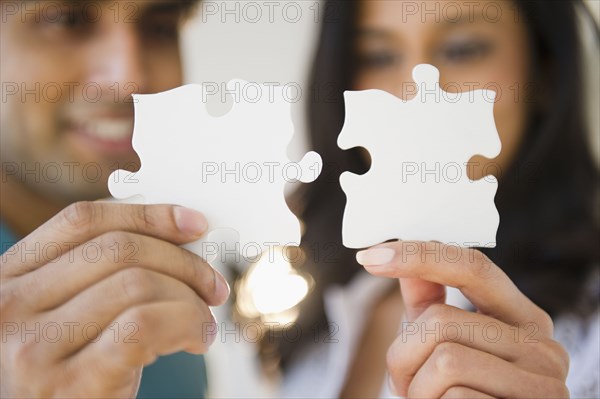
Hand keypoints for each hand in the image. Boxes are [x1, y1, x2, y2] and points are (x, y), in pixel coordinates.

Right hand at [1, 202, 228, 397]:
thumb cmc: (67, 376)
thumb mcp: (65, 316)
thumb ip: (99, 276)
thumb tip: (179, 238)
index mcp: (10, 277)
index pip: (82, 221)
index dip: (146, 214)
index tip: (193, 222)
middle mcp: (10, 306)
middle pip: (118, 249)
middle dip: (183, 261)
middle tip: (212, 285)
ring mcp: (35, 346)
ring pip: (138, 283)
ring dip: (190, 300)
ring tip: (203, 321)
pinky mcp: (71, 383)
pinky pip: (145, 326)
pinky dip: (186, 324)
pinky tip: (197, 339)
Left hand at [357, 241, 568, 398]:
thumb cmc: (466, 395)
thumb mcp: (450, 345)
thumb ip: (430, 302)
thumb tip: (396, 251)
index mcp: (525, 320)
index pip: (472, 267)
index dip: (418, 255)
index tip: (370, 256)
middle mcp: (543, 347)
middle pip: (441, 319)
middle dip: (404, 353)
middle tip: (405, 382)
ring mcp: (543, 385)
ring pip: (444, 360)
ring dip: (417, 388)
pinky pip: (456, 397)